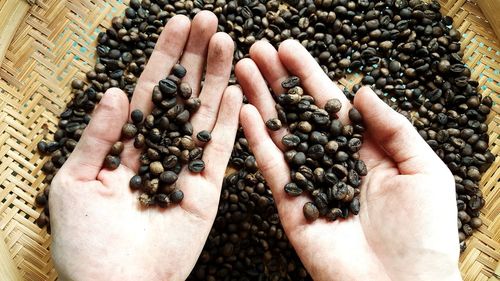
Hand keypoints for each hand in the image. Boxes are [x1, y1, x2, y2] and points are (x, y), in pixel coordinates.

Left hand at [49, 12, 242, 280]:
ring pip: (206, 115)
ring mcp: (186, 168)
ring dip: (217, 78)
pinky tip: (238, 89)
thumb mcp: (75, 181)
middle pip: (182, 96)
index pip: (149, 92)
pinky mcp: (208, 189)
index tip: (177, 23)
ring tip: (227, 41)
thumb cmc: (86, 243)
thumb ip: (99, 136)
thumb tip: (118, 92)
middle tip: (210, 19)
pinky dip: (231, 119)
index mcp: (126, 146)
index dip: (163, 57)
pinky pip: (222, 149)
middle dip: (195, 57)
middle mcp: (159, 151)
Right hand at [236, 40, 461, 280]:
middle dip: (278, 81)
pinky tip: (244, 111)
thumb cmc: (423, 232)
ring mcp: (308, 183)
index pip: (330, 105)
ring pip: (280, 134)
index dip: (310, 75)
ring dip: (260, 101)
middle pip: (299, 114)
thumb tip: (361, 92)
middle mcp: (332, 163)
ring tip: (243, 69)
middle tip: (256, 49)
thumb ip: (393, 126)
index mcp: (364, 151)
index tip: (288, 48)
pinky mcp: (290, 206)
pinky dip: (256, 140)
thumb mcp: (423, 168)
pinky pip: (271, 168)